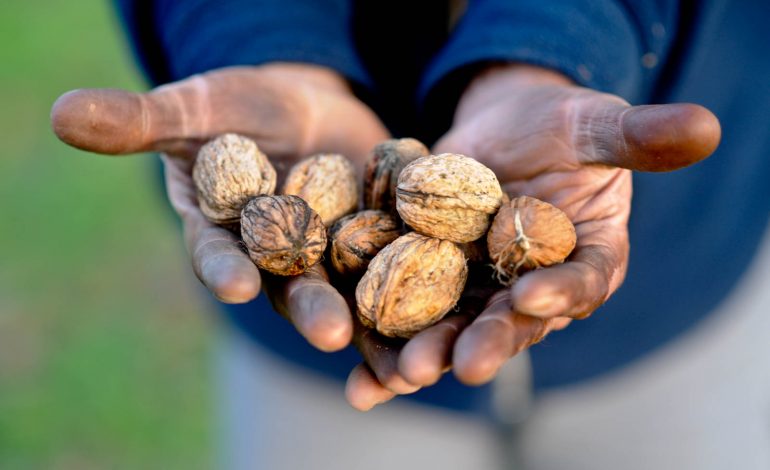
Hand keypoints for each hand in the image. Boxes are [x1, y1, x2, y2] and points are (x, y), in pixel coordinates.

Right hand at [51, 63, 389, 351]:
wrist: (306, 108)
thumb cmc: (242, 106)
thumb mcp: (198, 106)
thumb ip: (144, 119)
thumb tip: (61, 114)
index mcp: (226, 232)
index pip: (218, 253)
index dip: (225, 267)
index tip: (237, 283)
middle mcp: (275, 257)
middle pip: (290, 287)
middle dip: (308, 308)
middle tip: (327, 332)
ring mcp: (328, 256)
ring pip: (348, 294)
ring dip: (370, 324)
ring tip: (394, 355)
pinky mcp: (375, 246)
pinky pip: (397, 272)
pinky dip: (416, 297)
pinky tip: (441, 318)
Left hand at [345, 64, 719, 409]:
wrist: (497, 128)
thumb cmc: (555, 125)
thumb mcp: (590, 123)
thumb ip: (635, 135)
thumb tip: (705, 129)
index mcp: (587, 256)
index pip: (584, 279)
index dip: (563, 291)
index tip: (534, 295)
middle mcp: (536, 284)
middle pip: (516, 320)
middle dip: (489, 342)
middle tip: (462, 366)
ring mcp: (482, 287)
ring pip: (459, 327)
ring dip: (433, 354)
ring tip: (405, 376)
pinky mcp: (434, 279)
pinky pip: (412, 314)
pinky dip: (388, 345)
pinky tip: (362, 381)